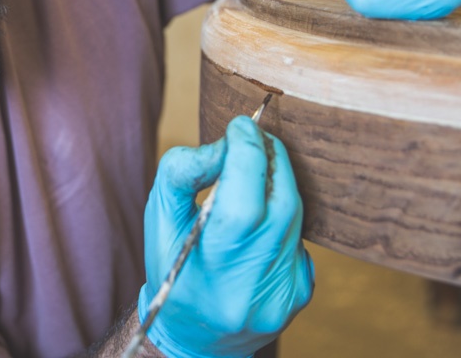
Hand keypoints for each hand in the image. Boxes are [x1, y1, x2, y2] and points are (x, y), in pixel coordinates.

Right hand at [139, 117, 313, 357]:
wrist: (193, 335)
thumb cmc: (170, 266)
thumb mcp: (159, 216)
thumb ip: (183, 172)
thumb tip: (224, 145)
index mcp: (210, 266)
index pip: (245, 193)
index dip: (247, 149)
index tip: (240, 126)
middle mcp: (253, 285)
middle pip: (281, 198)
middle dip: (269, 158)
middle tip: (250, 139)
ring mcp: (283, 292)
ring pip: (294, 214)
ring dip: (275, 183)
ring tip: (250, 174)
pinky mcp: (301, 292)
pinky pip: (299, 235)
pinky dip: (281, 216)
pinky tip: (258, 221)